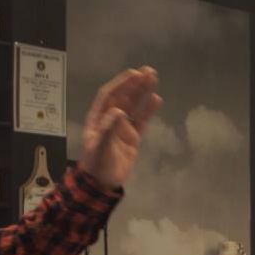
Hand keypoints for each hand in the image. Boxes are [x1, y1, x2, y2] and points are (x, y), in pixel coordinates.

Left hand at [77, 66, 162, 189]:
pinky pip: (142, 121)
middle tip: (148, 71)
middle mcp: (110, 119)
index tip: (133, 74)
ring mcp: (122, 128)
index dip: (121, 84)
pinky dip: (149, 110)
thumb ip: (108, 129)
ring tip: (153, 78)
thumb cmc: (97, 164)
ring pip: (134, 106)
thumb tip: (118, 111)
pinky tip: (157, 99)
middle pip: (124, 97)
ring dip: (142, 92)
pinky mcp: (133, 138)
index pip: (109, 95)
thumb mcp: (100, 147)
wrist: (102, 183)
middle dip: (135, 84)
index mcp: (98, 118)